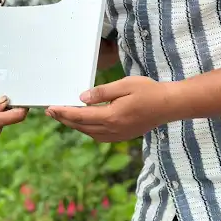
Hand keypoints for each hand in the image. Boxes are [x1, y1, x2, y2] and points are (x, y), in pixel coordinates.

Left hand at [46, 76, 177, 141]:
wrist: (170, 105)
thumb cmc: (148, 91)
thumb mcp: (124, 85)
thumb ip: (101, 93)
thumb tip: (81, 99)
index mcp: (112, 117)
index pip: (80, 116)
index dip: (63, 112)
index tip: (51, 108)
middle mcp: (113, 129)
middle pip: (82, 127)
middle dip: (64, 119)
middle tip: (50, 111)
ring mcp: (119, 135)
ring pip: (90, 133)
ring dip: (75, 125)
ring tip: (63, 116)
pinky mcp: (124, 135)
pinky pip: (100, 136)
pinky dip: (87, 129)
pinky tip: (84, 123)